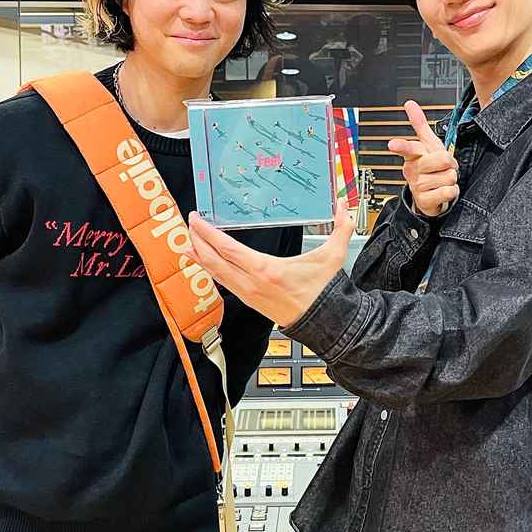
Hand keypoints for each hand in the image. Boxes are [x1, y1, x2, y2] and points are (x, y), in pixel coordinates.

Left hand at [187, 199, 355, 327]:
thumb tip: (345, 207)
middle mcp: (252, 283)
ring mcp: (248, 294)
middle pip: (214, 260)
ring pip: (216, 273)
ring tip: (187, 243)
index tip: (197, 220)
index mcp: (266, 269)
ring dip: (200, 257)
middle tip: (189, 224)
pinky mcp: (250, 301)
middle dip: (197, 241)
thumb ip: (340, 229)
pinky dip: (211, 271)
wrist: (325, 323)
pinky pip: (224, 283)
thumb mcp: (333, 257)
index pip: (228, 248)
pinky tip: (205, 263)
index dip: (207, 234)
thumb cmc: (324, 293)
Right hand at [388, 100, 457, 216]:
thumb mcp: (427, 144)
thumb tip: (410, 103)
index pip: (409, 148)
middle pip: (442, 159)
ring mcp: (418, 186)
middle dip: (450, 163)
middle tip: (444, 167)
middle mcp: (413, 170)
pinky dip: (451, 192)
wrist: (430, 195)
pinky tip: (443, 191)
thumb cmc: (430, 167)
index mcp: (413, 156)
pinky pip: (447, 192)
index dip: (401, 145)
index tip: (392, 144)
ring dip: (451, 179)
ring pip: (448, 176)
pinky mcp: (425, 201)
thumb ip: (419, 123)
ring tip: (441, 180)